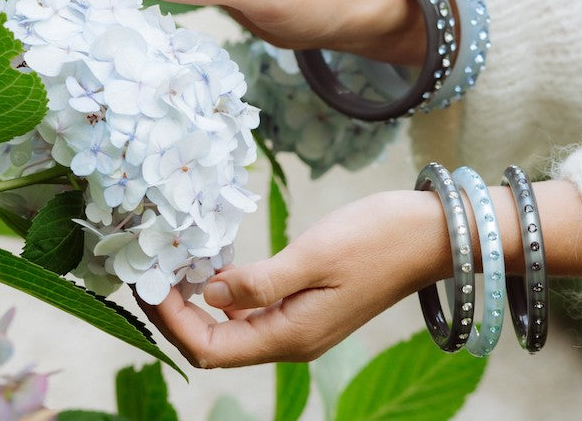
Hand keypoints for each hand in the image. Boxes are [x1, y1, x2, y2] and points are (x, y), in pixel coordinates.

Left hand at [136, 180, 581, 368]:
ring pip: (233, 329)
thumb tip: (209, 294)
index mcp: (291, 335)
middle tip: (151, 272)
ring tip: (174, 268)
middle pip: (217, 344)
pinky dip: (228, 295)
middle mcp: (293, 340)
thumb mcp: (315, 254)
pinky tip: (218, 269)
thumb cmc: (380, 239)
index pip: (210, 348)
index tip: (147, 281)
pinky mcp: (311, 305)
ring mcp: (303, 325)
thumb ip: (258, 281)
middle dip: (177, 315)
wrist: (434, 234)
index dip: (171, 320)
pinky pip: (256, 312)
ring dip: (199, 305)